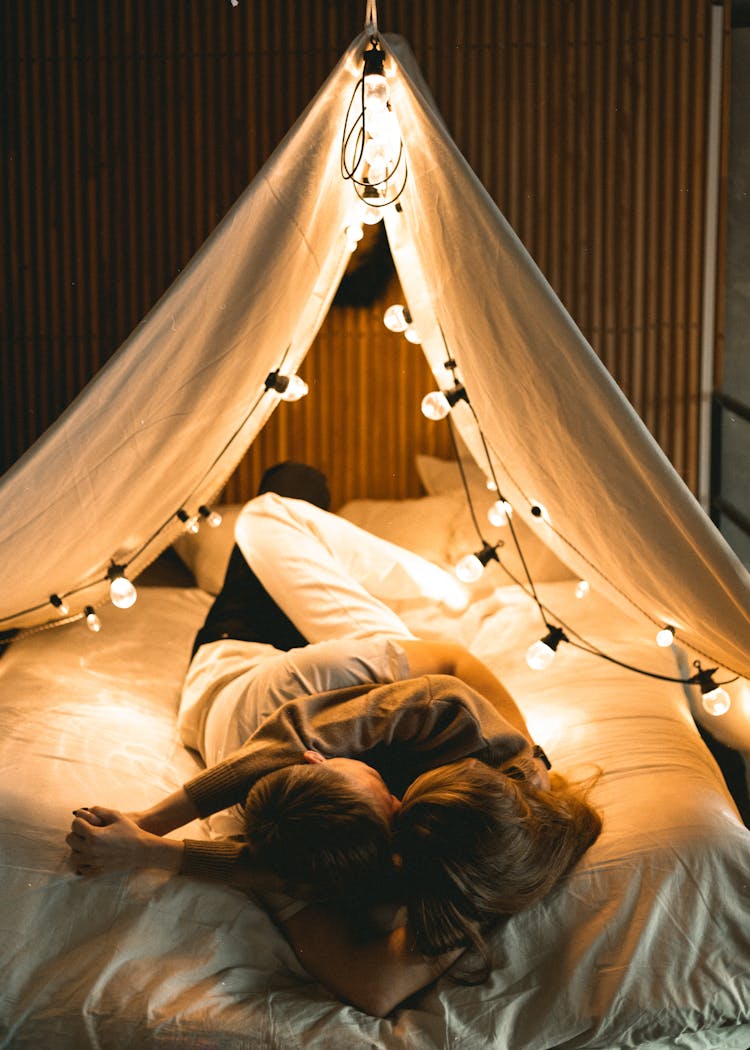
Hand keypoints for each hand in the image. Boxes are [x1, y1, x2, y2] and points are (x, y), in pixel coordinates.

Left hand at [66, 806, 181, 875]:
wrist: (142, 849)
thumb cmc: (130, 831)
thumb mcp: (116, 815)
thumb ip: (99, 810)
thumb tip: (86, 810)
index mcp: (94, 835)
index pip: (75, 825)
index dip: (80, 820)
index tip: (86, 820)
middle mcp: (90, 850)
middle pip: (70, 839)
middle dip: (76, 833)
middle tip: (85, 831)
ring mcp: (93, 862)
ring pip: (72, 856)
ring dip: (76, 849)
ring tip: (85, 844)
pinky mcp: (97, 870)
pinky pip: (80, 869)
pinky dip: (81, 862)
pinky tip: (89, 856)